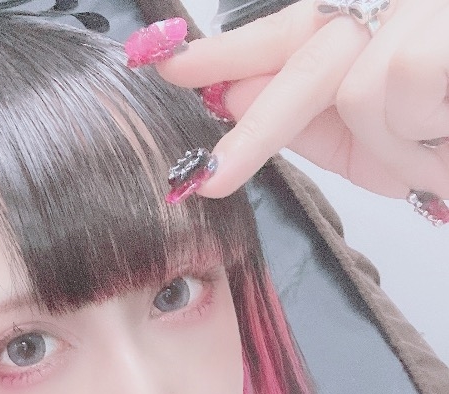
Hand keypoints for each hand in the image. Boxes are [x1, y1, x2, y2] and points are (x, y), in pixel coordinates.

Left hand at [151, 0, 448, 200]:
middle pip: (308, 47)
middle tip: (210, 179)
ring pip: (353, 86)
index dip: (233, 50)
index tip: (169, 64)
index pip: (295, 28)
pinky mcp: (436, 37)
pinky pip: (390, 93)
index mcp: (381, 29)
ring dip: (390, 147)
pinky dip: (414, 140)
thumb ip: (311, 121)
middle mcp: (400, 8)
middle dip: (258, 121)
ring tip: (440, 157)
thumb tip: (233, 98)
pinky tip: (448, 141)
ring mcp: (422, 11)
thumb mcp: (380, 146)